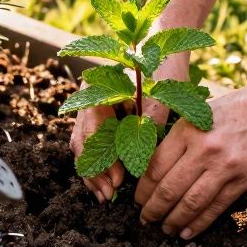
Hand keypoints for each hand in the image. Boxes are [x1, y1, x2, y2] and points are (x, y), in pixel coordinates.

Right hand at [70, 57, 184, 202]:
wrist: (164, 50)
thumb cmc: (164, 68)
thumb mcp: (162, 94)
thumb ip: (151, 120)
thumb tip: (143, 159)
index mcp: (97, 86)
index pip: (93, 127)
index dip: (104, 156)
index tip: (118, 178)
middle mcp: (87, 98)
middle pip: (83, 140)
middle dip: (94, 170)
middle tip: (109, 194)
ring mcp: (90, 110)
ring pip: (83, 147)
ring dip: (93, 173)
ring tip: (105, 196)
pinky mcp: (98, 121)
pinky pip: (91, 147)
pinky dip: (97, 167)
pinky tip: (106, 186)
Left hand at [134, 73, 246, 238]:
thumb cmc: (239, 107)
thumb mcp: (201, 113)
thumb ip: (180, 137)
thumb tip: (155, 168)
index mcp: (187, 129)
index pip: (155, 166)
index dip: (142, 188)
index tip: (137, 198)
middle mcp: (203, 149)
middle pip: (168, 188)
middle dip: (152, 208)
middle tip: (145, 219)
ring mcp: (225, 166)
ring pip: (190, 202)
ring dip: (173, 220)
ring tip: (164, 228)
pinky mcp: (243, 179)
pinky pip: (216, 207)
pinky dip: (199, 223)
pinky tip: (187, 231)